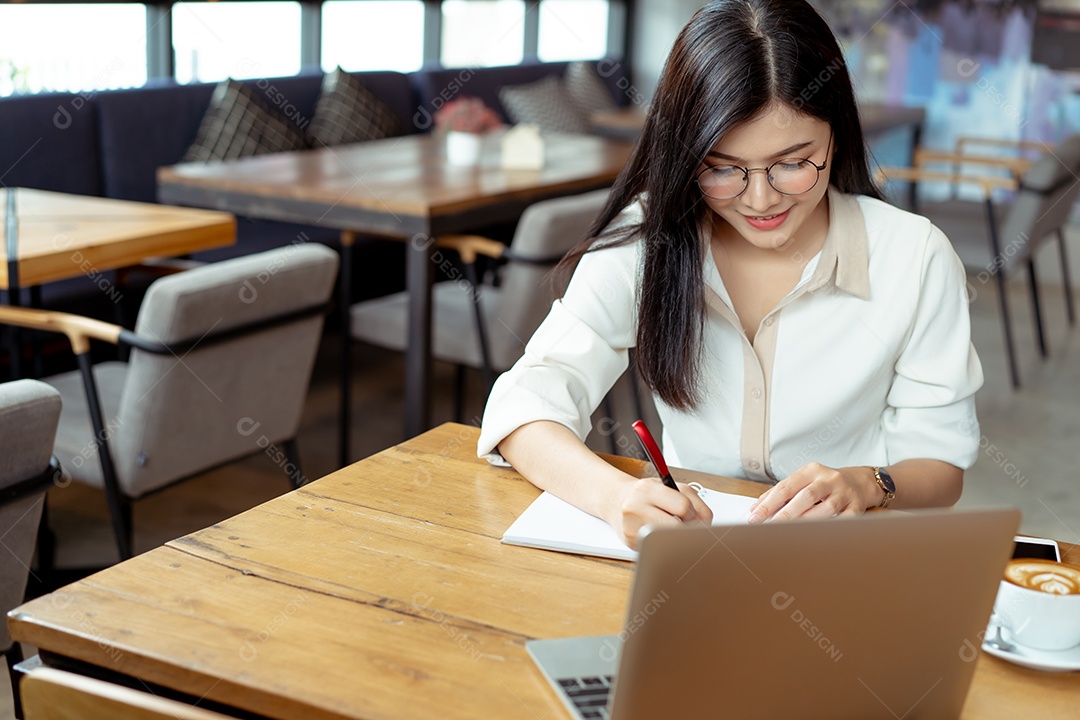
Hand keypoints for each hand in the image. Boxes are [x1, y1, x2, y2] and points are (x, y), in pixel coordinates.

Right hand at [609, 478, 713, 547]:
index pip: (683, 506)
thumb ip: (692, 500)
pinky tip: (657, 534)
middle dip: (688, 530)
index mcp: (647, 489)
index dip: (694, 515)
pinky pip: (658, 548)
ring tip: (671, 528)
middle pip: (676, 527)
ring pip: (668, 540)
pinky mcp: (630, 542)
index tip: (696, 519)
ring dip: (677, 538)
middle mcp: (635, 506)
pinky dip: (664, 543)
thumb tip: (707, 525)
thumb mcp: (669, 487)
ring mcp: (630, 526)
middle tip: (688, 528)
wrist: (615, 500)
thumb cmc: (646, 494)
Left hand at [747, 463, 877, 523]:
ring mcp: (844, 493)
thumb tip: (754, 509)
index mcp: (811, 470)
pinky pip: (844, 520)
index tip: (754, 517)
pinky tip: (818, 535)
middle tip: (770, 528)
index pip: (786, 487)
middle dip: (786, 514)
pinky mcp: (857, 507)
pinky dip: (831, 528)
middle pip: (806, 497)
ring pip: (825, 510)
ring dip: (807, 522)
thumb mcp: (803, 481)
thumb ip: (779, 493)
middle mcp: (829, 479)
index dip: (769, 503)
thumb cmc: (824, 484)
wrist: (860, 482)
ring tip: (791, 533)